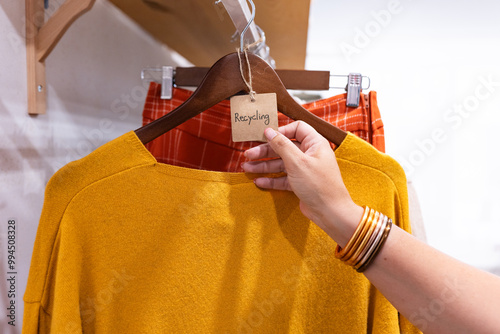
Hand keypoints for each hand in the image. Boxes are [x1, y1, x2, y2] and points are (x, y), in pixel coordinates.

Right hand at [242, 121, 362, 245]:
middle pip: (284, 147)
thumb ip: (282, 145)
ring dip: (264, 166)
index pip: (297, 128)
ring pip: (281, 164)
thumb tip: (269, 131)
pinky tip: (259, 182)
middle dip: (265, 151)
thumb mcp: (297, 162)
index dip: (281, 131)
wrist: (330, 212)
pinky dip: (271, 180)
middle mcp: (310, 154)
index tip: (265, 136)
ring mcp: (305, 169)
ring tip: (247, 169)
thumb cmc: (318, 185)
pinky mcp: (300, 183)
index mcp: (314, 144)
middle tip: (248, 155)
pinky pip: (283, 178)